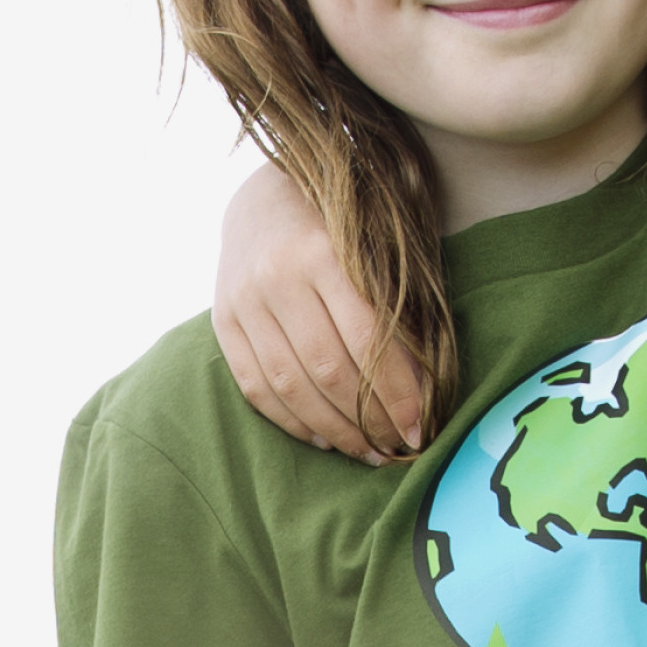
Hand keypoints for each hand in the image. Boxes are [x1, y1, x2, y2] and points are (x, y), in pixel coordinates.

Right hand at [213, 164, 423, 462]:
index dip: (397, 392)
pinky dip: (291, 420)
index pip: (368, 339)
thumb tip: (423, 384)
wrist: (264, 194)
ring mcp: (244, 300)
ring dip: (333, 429)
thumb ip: (397, 302)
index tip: (423, 428)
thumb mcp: (375, 243)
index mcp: (323, 249)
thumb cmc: (342, 220)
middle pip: (328, 370)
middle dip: (368, 419)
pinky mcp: (223, 320)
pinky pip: (256, 386)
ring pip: (290, 385)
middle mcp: (277, 276)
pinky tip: (322, 437)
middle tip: (398, 448)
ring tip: (366, 452)